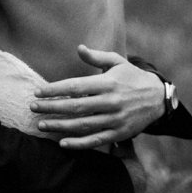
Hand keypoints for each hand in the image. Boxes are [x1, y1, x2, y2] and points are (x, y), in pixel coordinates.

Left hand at [29, 44, 166, 149]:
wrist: (158, 98)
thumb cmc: (132, 77)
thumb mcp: (117, 62)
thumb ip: (97, 57)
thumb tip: (79, 48)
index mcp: (107, 82)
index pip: (76, 86)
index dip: (55, 90)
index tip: (38, 92)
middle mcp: (111, 101)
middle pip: (76, 106)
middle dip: (52, 107)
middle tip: (33, 108)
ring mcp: (115, 119)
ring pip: (83, 125)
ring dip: (60, 126)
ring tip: (42, 125)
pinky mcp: (119, 133)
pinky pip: (96, 140)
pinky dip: (79, 144)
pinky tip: (62, 143)